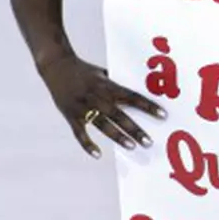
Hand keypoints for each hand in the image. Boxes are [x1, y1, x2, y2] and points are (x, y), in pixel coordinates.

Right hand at [40, 54, 165, 157]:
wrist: (55, 65)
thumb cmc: (84, 70)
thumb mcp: (102, 73)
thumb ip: (118, 83)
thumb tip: (140, 89)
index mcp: (106, 85)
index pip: (132, 96)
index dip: (148, 106)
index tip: (163, 115)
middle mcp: (96, 96)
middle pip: (119, 114)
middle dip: (134, 128)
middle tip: (148, 141)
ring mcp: (82, 107)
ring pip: (102, 124)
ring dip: (117, 136)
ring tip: (131, 146)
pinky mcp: (70, 115)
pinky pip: (79, 133)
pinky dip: (87, 145)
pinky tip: (98, 154)